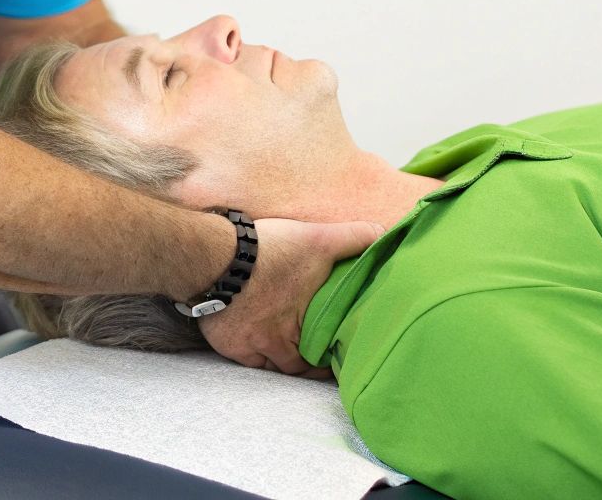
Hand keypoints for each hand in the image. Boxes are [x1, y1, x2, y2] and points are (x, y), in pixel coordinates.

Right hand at [199, 217, 383, 376]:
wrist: (216, 255)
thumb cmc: (269, 251)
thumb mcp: (319, 239)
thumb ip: (354, 238)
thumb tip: (384, 234)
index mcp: (298, 328)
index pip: (318, 359)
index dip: (327, 360)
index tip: (335, 356)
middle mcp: (272, 344)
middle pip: (291, 368)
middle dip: (303, 364)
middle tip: (313, 357)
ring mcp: (245, 345)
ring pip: (266, 365)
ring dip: (276, 359)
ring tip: (286, 348)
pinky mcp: (223, 340)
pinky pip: (240, 357)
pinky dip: (248, 351)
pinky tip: (254, 339)